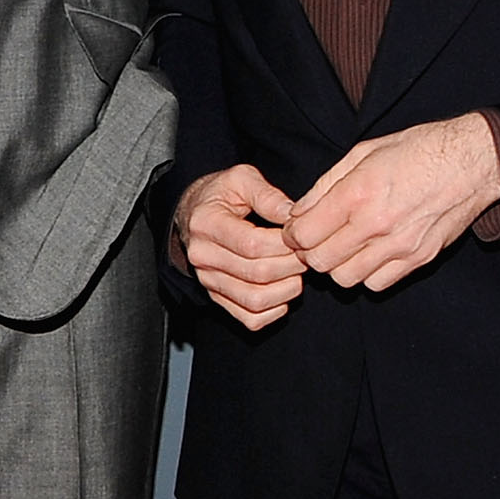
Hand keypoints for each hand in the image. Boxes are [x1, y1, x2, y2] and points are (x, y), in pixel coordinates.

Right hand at [175, 165, 306, 329]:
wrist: (194, 214)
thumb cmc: (220, 195)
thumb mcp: (241, 179)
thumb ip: (267, 194)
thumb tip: (293, 215)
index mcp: (206, 224)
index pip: (252, 245)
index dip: (285, 244)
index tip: (300, 236)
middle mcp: (203, 256)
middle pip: (258, 274)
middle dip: (292, 266)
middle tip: (305, 253)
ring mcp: (209, 281)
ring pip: (256, 300)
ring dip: (288, 290)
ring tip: (296, 271)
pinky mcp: (218, 298)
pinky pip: (251, 319)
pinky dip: (275, 311)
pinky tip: (282, 289)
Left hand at [285, 113, 499, 292]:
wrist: (472, 161)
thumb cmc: (416, 150)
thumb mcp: (362, 153)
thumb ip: (324, 186)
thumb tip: (297, 212)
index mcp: (357, 194)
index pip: (304, 235)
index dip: (292, 234)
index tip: (297, 228)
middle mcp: (376, 225)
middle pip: (320, 262)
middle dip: (309, 253)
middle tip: (315, 240)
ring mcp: (400, 246)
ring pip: (345, 279)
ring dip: (336, 266)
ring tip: (342, 247)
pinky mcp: (420, 258)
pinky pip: (377, 284)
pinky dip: (366, 274)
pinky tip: (368, 255)